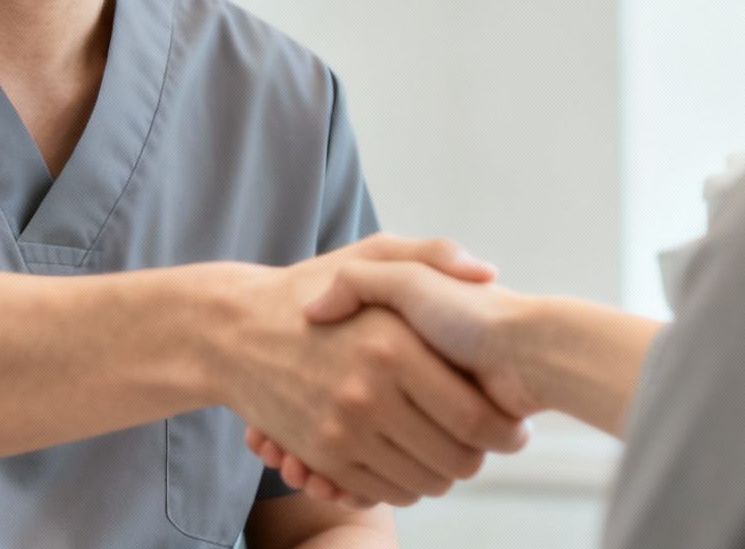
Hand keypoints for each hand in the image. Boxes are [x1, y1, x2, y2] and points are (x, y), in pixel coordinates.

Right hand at [216, 235, 530, 508]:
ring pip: (424, 482)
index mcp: (392, 345)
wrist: (232, 331)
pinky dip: (404, 485)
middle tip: (483, 444)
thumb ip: (431, 254)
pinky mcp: (322, 456)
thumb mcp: (369, 255)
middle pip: (456, 459)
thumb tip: (486, 273)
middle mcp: (368, 392)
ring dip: (444, 474)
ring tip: (447, 451)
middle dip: (479, 457)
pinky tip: (408, 460)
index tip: (512, 426)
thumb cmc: (308, 290)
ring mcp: (342, 429)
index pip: (475, 417)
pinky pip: (384, 490)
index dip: (505, 431)